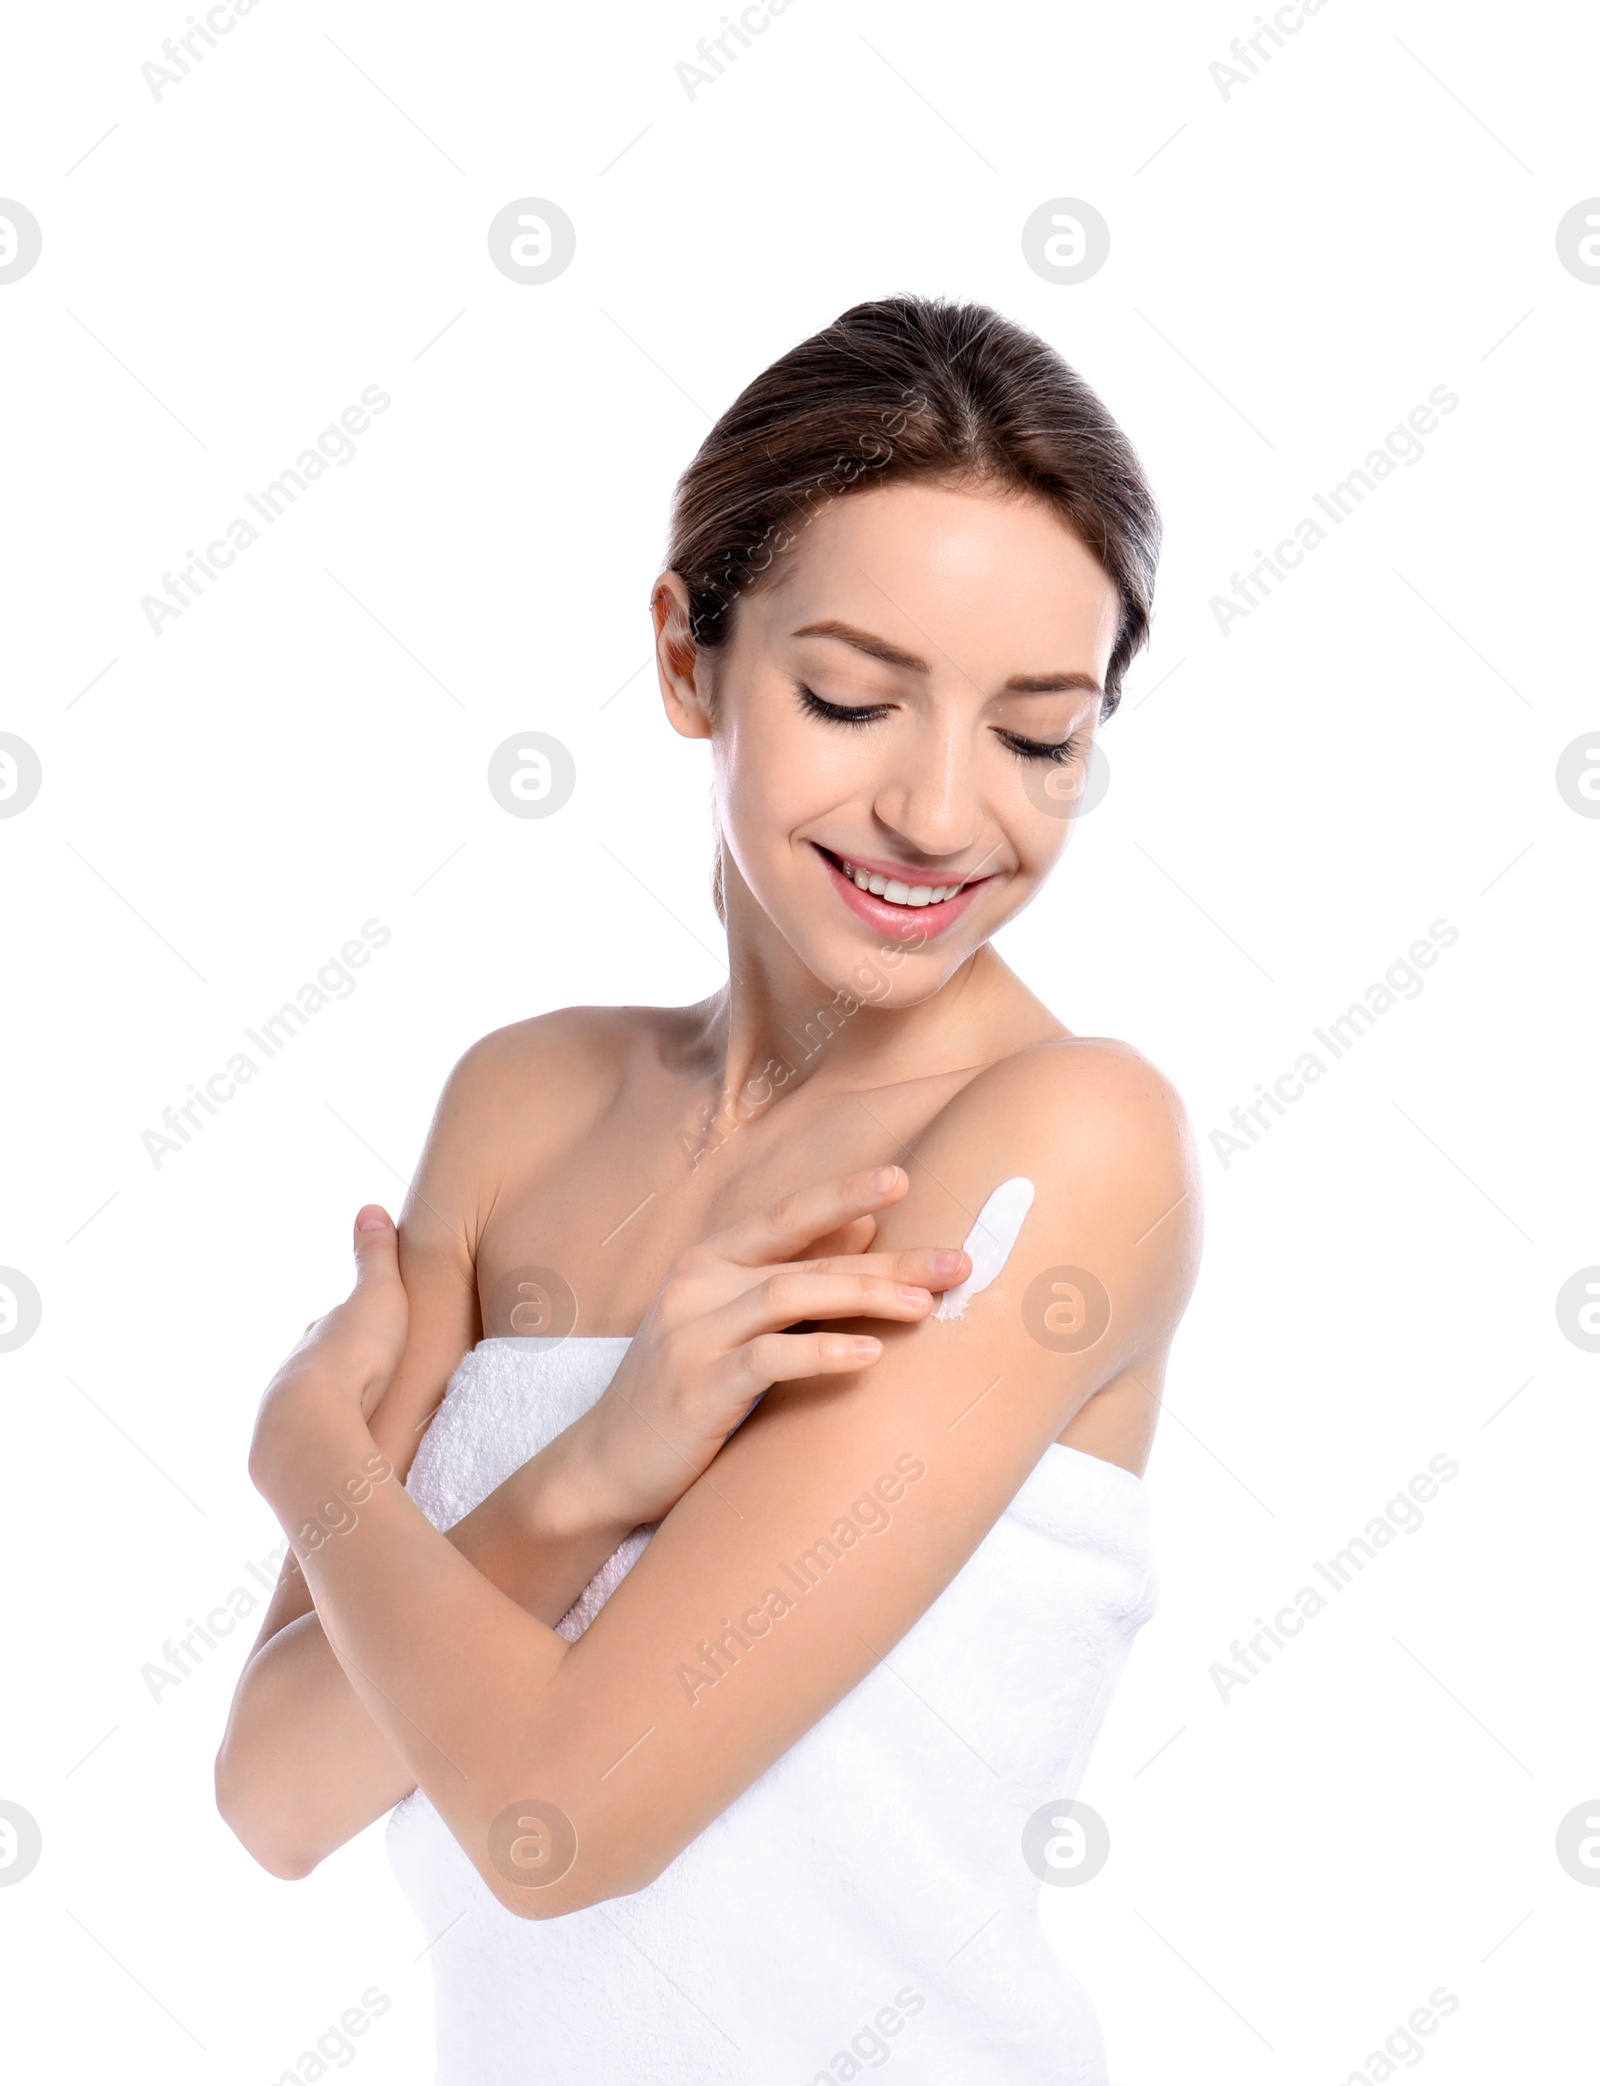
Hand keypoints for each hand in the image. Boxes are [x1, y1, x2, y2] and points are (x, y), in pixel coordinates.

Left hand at [248, 1207, 408, 1500]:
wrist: (311, 1427)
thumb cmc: (354, 1357)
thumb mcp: (377, 1295)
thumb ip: (375, 1257)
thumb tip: (369, 1208)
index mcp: (316, 1336)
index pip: (333, 1328)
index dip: (355, 1329)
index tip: (375, 1335)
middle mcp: (294, 1372)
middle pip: (319, 1370)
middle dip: (340, 1374)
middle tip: (371, 1383)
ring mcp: (287, 1415)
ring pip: (313, 1410)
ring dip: (333, 1414)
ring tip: (361, 1425)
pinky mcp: (290, 1454)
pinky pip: (316, 1445)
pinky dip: (331, 1445)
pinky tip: (348, 1455)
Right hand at [571, 1167, 968, 1527]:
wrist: (605, 1466)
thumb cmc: (682, 1391)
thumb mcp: (730, 1323)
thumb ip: (790, 1275)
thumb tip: (866, 1228)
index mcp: (705, 1262)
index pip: (784, 1216)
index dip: (842, 1195)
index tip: (902, 1180)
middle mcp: (695, 1286)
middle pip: (805, 1260)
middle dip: (886, 1260)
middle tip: (955, 1262)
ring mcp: (691, 1336)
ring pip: (789, 1297)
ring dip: (864, 1297)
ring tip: (924, 1305)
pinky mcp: (696, 1389)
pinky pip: (769, 1359)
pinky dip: (823, 1352)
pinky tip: (868, 1355)